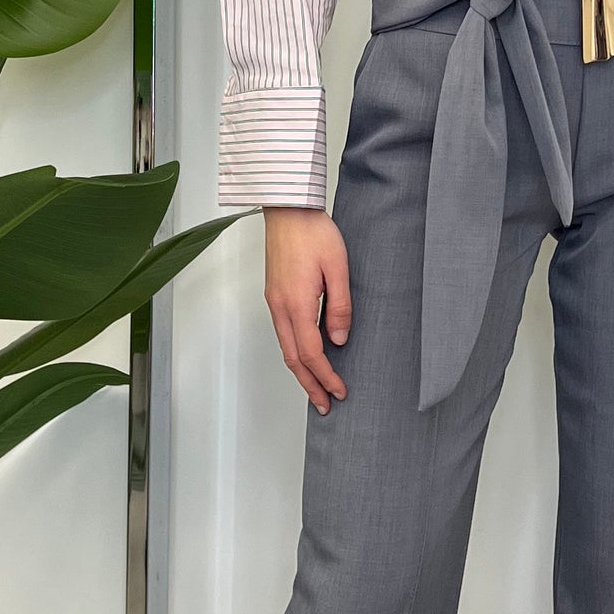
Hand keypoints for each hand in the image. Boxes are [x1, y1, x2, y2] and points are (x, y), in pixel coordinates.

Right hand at [260, 206, 352, 410]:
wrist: (288, 208)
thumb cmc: (313, 232)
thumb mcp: (338, 267)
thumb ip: (339, 306)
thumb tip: (339, 340)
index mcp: (296, 303)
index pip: (311, 353)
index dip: (325, 376)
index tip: (339, 391)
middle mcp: (279, 307)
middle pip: (292, 358)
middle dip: (309, 385)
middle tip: (324, 405)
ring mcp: (274, 301)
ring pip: (285, 347)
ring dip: (300, 371)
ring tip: (316, 388)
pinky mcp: (274, 294)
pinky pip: (283, 333)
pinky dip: (294, 352)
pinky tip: (306, 356)